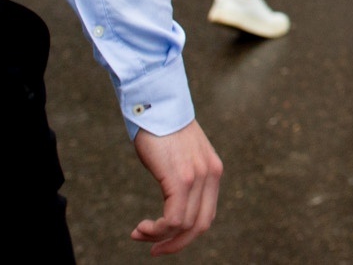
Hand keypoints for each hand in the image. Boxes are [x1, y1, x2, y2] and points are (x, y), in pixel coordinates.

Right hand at [131, 121, 222, 255]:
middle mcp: (211, 175)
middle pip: (200, 226)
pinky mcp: (181, 177)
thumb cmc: (161, 129)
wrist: (156, 104)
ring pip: (185, 225)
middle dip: (176, 244)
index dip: (186, 234)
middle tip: (153, 250)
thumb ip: (183, 176)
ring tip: (139, 233)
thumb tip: (174, 198)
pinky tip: (142, 227)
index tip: (163, 240)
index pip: (207, 215)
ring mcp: (198, 177)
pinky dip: (157, 230)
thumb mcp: (180, 156)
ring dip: (159, 237)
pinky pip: (174, 218)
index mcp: (213, 171)